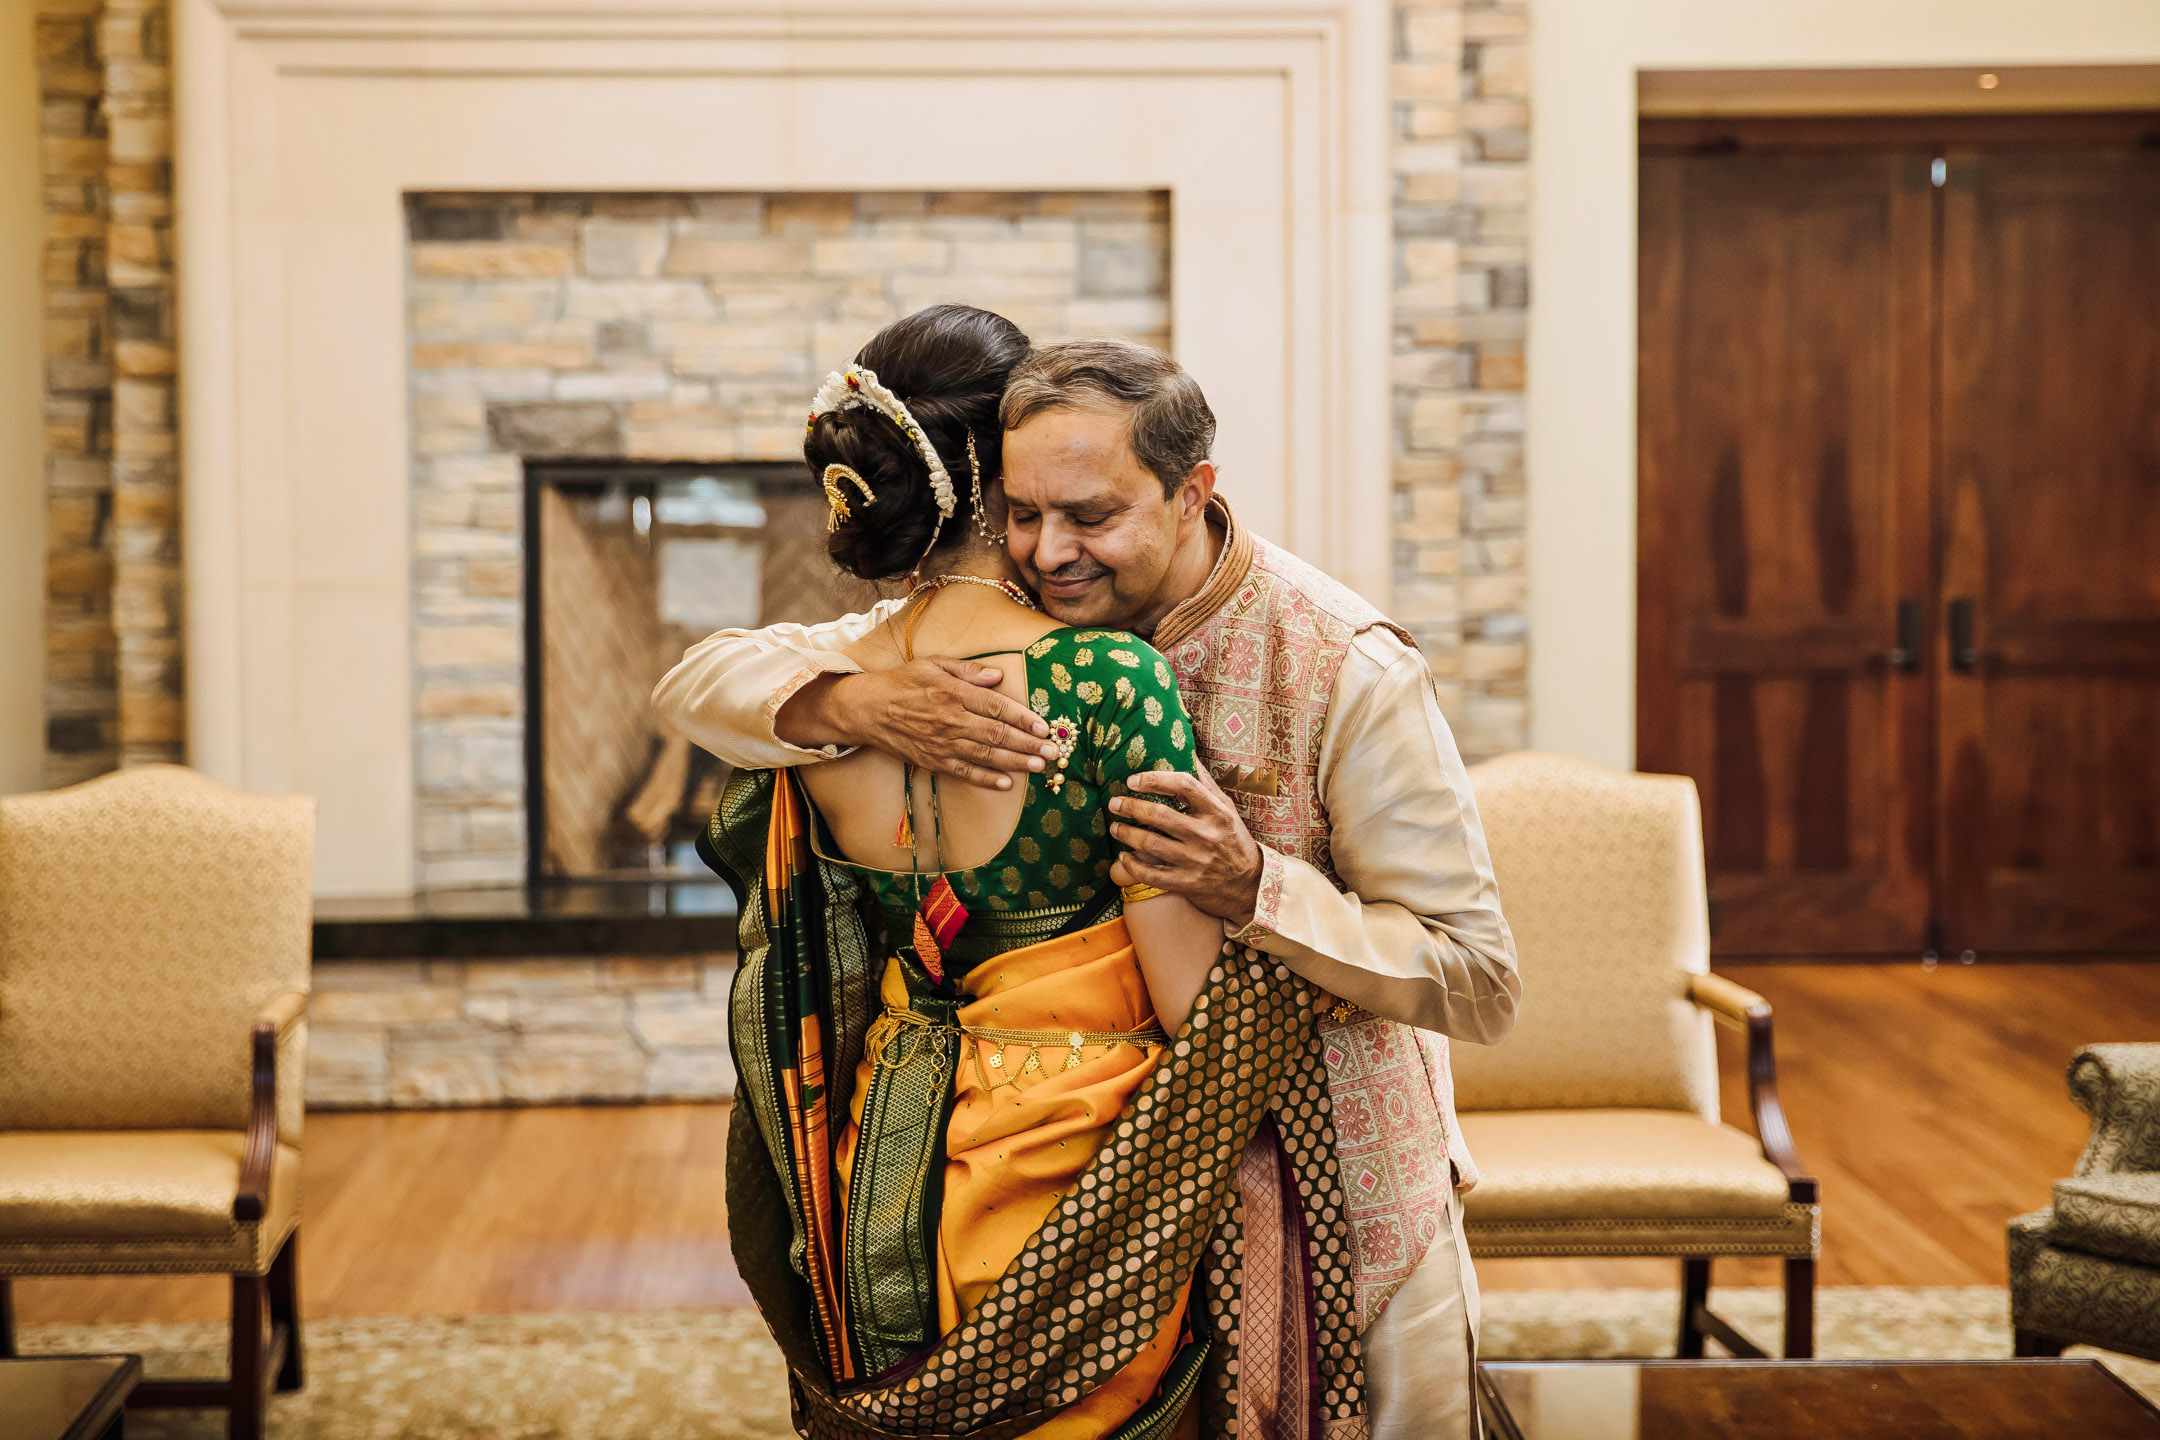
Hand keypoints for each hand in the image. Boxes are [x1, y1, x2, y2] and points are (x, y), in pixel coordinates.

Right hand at [789, 659, 1056, 789]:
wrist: (866, 709)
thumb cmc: (902, 682)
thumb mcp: (933, 665)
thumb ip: (967, 671)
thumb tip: (997, 676)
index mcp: (953, 693)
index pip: (996, 707)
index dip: (1023, 718)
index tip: (1044, 726)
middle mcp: (950, 720)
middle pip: (997, 735)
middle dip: (1028, 744)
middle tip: (1053, 752)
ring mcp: (941, 743)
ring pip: (985, 756)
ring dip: (1015, 763)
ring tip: (1039, 767)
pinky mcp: (932, 760)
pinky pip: (963, 772)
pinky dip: (986, 779)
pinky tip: (1007, 783)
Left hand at [1108, 766, 1264, 925]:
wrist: (1248, 884)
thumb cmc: (1234, 840)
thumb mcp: (1227, 809)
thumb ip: (1205, 783)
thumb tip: (1188, 754)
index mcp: (1216, 812)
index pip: (1183, 785)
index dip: (1154, 779)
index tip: (1133, 780)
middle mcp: (1206, 835)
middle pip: (1160, 815)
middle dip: (1131, 807)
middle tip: (1115, 803)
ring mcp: (1195, 861)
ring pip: (1150, 843)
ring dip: (1126, 833)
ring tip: (1115, 827)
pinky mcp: (1186, 883)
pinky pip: (1150, 873)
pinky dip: (1132, 864)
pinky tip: (1124, 857)